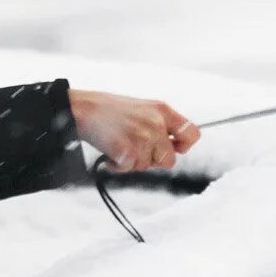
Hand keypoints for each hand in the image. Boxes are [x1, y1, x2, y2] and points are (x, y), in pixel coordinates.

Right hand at [68, 90, 199, 171]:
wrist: (83, 108)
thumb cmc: (108, 109)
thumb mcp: (143, 108)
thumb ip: (160, 124)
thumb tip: (175, 146)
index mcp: (162, 110)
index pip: (192, 134)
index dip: (183, 146)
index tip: (174, 148)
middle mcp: (156, 123)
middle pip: (169, 159)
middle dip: (153, 159)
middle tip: (135, 149)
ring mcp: (143, 137)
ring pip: (147, 166)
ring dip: (133, 161)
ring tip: (119, 145)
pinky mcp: (129, 151)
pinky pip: (130, 169)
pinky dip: (118, 166)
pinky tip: (111, 152)